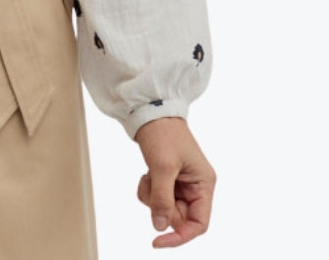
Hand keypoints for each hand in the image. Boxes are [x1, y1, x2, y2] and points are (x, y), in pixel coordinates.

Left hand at [135, 118, 214, 247]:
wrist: (149, 110)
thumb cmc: (163, 133)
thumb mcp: (163, 167)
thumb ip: (162, 199)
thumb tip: (160, 227)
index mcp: (204, 184)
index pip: (199, 224)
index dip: (180, 236)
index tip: (158, 241)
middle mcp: (196, 186)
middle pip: (180, 217)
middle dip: (161, 207)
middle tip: (151, 186)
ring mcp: (182, 183)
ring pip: (166, 208)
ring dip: (152, 197)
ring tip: (149, 176)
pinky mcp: (168, 178)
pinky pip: (157, 198)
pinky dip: (148, 190)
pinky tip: (147, 173)